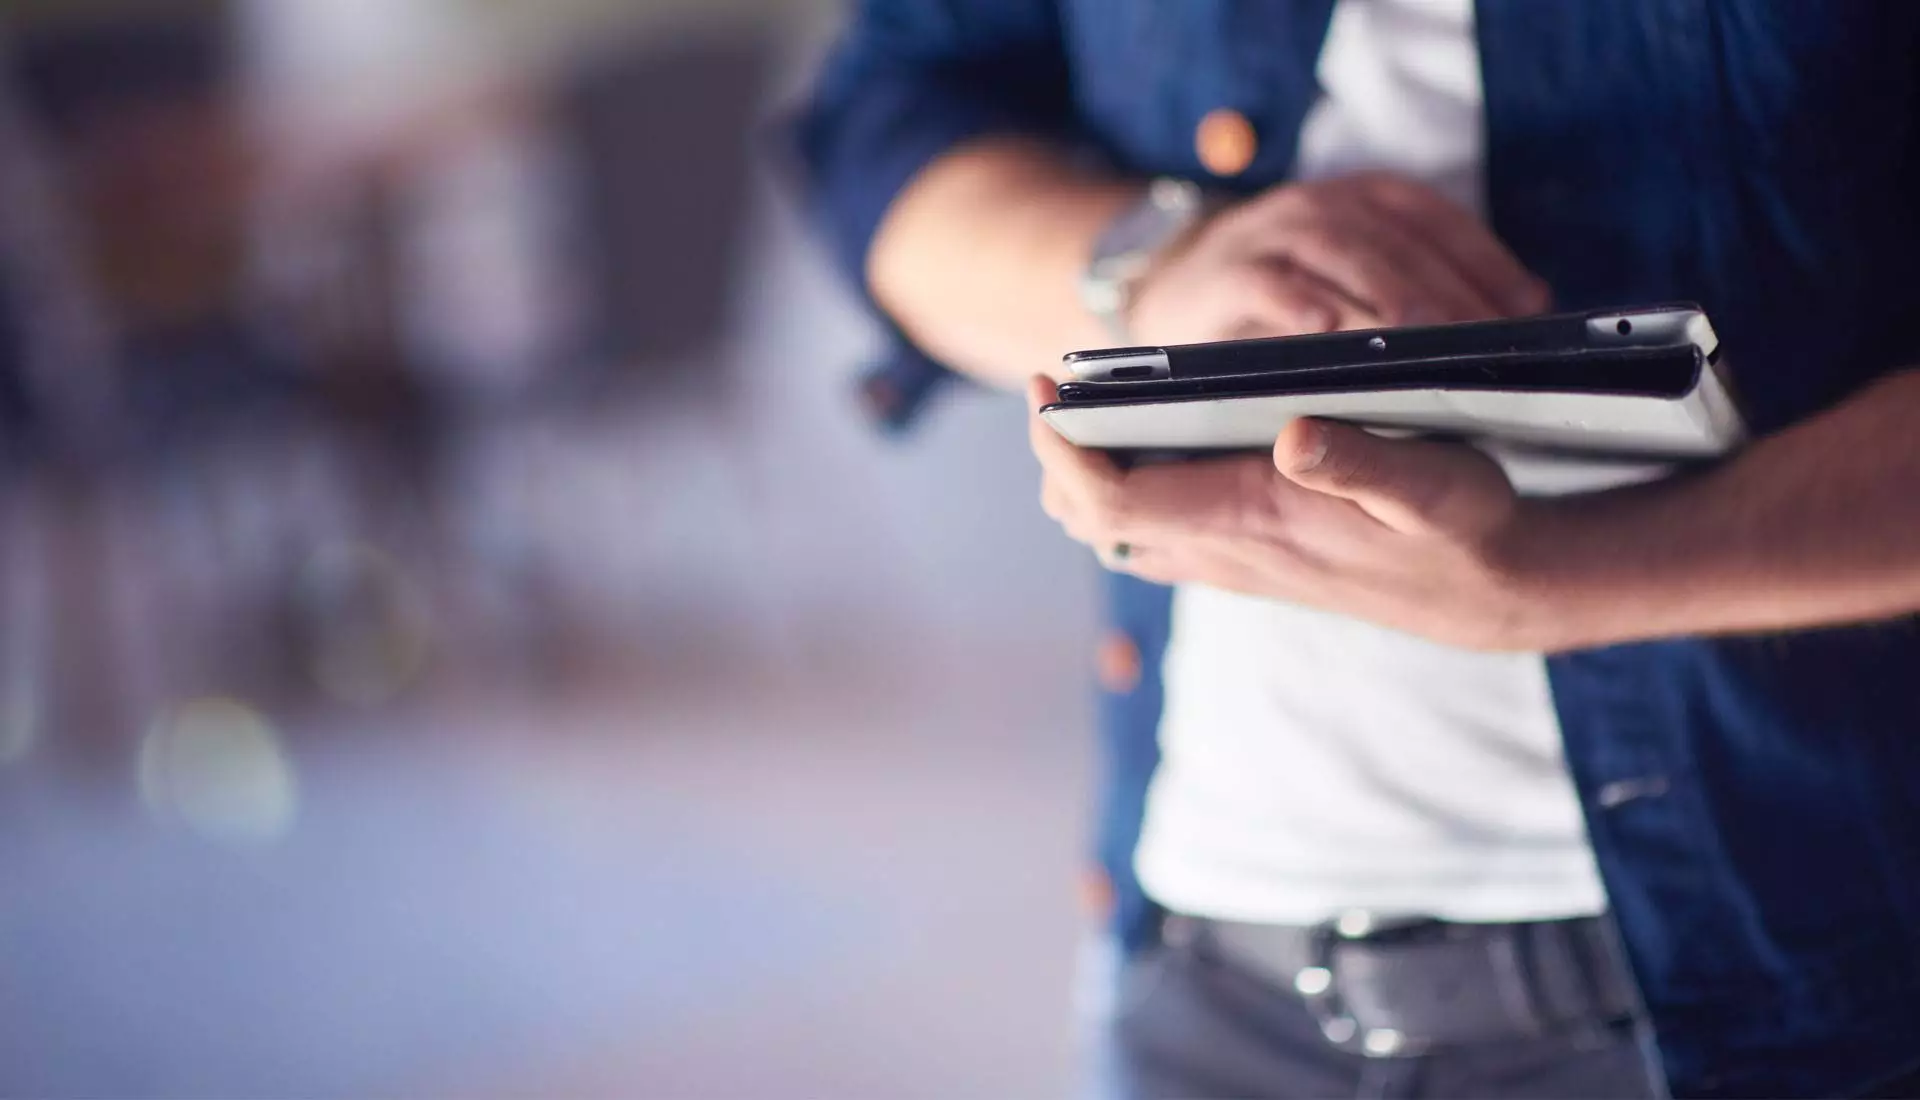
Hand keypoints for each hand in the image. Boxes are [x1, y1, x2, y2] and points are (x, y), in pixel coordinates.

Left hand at [1029, 377, 1559, 650]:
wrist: (1492, 592)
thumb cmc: (1464, 528)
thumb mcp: (1435, 484)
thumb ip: (1365, 461)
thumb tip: (1295, 437)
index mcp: (1250, 520)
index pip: (1112, 502)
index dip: (1064, 450)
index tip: (1047, 389)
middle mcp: (1224, 549)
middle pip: (1090, 521)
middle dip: (1058, 459)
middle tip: (1058, 393)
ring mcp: (1229, 560)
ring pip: (1116, 532)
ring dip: (1085, 476)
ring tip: (1088, 410)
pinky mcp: (1245, 557)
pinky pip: (1153, 533)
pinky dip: (1126, 489)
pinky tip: (1147, 442)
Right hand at [1128, 172, 1549, 344]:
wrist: (1174, 291)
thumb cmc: (1285, 296)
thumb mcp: (1354, 280)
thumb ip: (1422, 286)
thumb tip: (1521, 312)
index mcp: (1362, 200)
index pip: (1435, 218)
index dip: (1484, 259)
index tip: (1526, 309)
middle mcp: (1320, 205)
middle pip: (1394, 239)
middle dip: (1445, 290)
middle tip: (1483, 342)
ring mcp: (1270, 234)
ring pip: (1338, 252)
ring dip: (1383, 294)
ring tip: (1422, 338)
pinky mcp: (1225, 274)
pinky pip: (1266, 282)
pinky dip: (1298, 302)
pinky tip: (1330, 329)